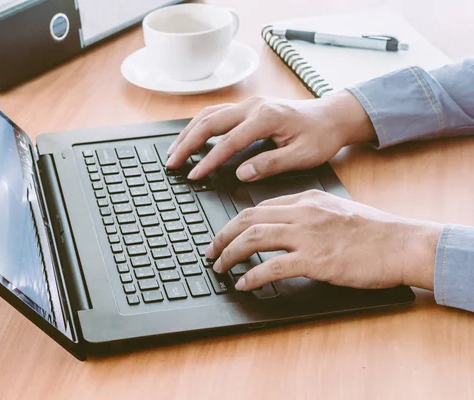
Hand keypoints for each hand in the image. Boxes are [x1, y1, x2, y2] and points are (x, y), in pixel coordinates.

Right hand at [166, 91, 375, 180]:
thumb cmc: (321, 136)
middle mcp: (254, 106)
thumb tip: (242, 174)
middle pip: (210, 122)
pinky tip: (190, 137)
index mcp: (266, 118)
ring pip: (209, 114)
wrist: (333, 116)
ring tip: (174, 151)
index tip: (194, 175)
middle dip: (187, 143)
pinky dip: (199, 125)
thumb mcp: (302, 155)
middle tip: (172, 163)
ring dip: (188, 132)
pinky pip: (217, 113)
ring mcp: (249, 104)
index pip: (228, 142)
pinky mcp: (249, 106)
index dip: (208, 160)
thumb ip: (270, 164)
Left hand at [204, 190, 442, 291]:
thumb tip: (283, 226)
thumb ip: (308, 214)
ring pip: (253, 238)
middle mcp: (302, 213)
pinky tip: (244, 284)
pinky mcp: (315, 260)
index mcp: (307, 199)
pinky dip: (252, 276)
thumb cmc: (374, 231)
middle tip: (212, 250)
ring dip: (230, 254)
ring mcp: (307, 235)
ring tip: (220, 266)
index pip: (260, 207)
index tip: (227, 234)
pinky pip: (272, 267)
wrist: (402, 244)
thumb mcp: (337, 210)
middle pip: (248, 219)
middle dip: (223, 235)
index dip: (238, 222)